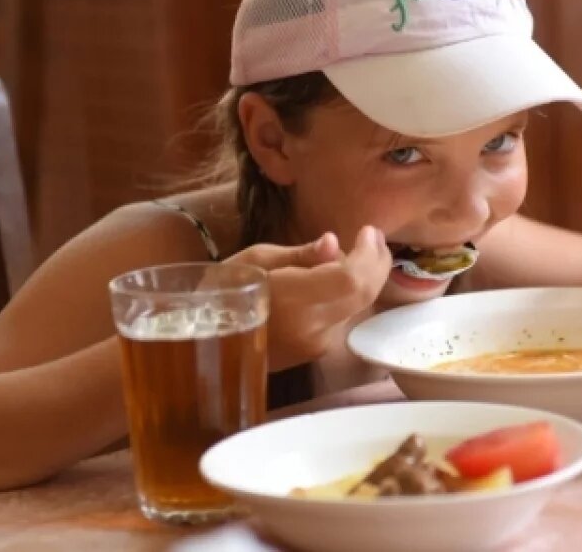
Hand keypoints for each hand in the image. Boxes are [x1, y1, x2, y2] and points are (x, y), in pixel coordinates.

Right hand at [223, 226, 392, 369]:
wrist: (204, 343)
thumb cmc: (223, 291)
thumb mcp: (255, 260)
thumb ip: (301, 255)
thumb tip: (333, 243)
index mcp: (294, 301)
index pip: (352, 279)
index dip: (368, 254)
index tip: (368, 230)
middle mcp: (313, 328)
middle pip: (364, 294)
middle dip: (377, 262)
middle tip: (372, 236)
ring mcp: (316, 345)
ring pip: (358, 305)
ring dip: (365, 277)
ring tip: (355, 250)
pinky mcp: (316, 353)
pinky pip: (344, 316)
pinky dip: (350, 293)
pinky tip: (337, 277)